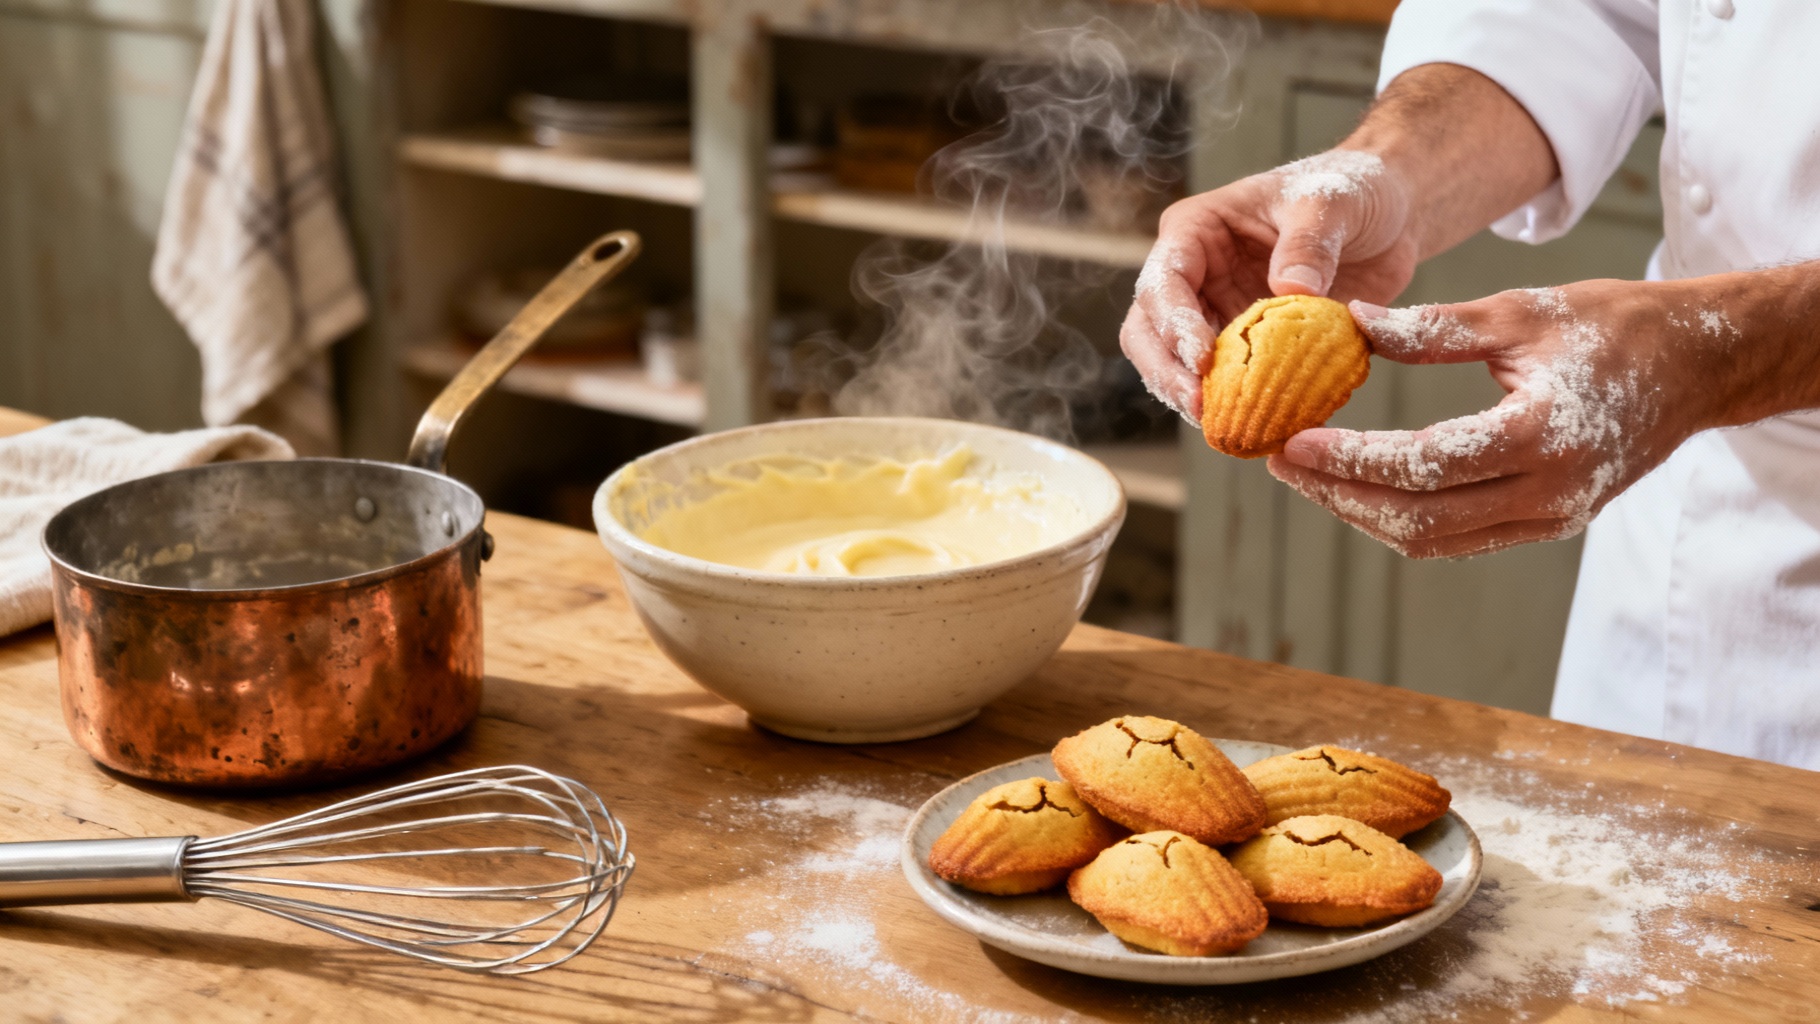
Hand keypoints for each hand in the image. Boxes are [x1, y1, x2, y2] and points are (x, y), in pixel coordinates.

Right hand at [1120, 149, 1421, 419]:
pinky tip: (1260, 428)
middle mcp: (1194, 277)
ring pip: (1175, 367)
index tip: (1202, 360)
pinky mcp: (1245, 349)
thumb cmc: (1350, 190)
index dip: (1174, 324)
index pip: (1163, 282)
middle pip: (1148, 332)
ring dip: (1193, 399)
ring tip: (1224, 427)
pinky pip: (1228, 385)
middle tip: (1201, 408)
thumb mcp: (1332, 201)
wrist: (1388, 216)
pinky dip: (1237, 408)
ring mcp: (1216, 316)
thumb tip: (1290, 288)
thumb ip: (1310, 240)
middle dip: (1167, 373)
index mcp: (1196, 232)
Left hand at [1265, 281, 1730, 557]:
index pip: (1423, 464)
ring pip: (1433, 539)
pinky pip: (1459, 538)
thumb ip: (1432, 328)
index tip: (1291, 442)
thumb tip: (1348, 324)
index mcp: (1541, 435)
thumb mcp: (1520, 313)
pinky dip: (1403, 519)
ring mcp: (1551, 518)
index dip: (1349, 459)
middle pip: (1418, 517)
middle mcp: (1548, 492)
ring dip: (1362, 513)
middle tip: (1281, 461)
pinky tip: (1359, 488)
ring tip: (1308, 475)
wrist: (1698, 365)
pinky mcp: (1548, 524)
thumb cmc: (1614, 326)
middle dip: (1338, 494)